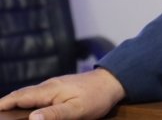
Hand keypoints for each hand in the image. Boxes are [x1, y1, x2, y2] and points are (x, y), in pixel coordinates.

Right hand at [0, 68, 124, 119]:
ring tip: (4, 115)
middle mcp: (48, 86)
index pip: (19, 96)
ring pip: (28, 96)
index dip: (2, 104)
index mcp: (49, 90)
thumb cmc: (97, 96)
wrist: (113, 82)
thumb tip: (32, 119)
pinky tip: (25, 112)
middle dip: (5, 105)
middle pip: (20, 96)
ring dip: (14, 104)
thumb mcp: (77, 109)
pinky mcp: (59, 90)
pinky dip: (26, 103)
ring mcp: (53, 87)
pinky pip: (37, 97)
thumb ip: (55, 115)